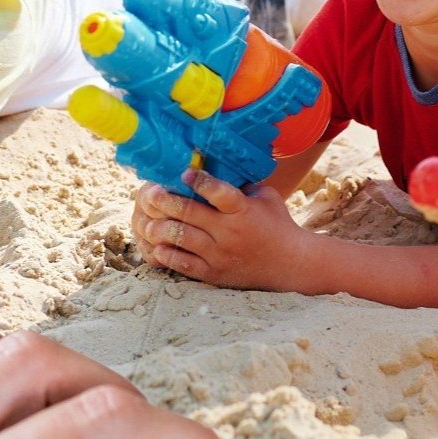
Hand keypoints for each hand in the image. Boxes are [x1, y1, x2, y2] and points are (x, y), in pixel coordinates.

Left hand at [129, 170, 307, 289]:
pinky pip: (184, 265)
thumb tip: (217, 164)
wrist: (290, 264)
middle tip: (150, 194)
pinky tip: (157, 246)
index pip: (220, 193)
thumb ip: (242, 184)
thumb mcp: (265, 197)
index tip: (183, 172)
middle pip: (191, 214)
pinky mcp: (214, 274)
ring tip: (147, 222)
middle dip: (166, 202)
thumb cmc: (276, 224)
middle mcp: (229, 232)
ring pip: (182, 239)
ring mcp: (220, 255)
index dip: (201, 182)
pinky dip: (168, 255)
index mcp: (243, 210)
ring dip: (160, 229)